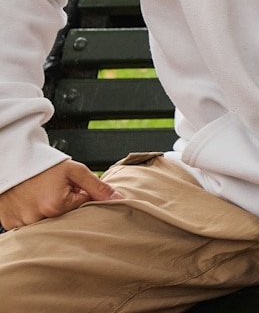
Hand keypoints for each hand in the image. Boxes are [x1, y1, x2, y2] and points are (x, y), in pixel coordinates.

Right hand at [0, 160, 121, 229]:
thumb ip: (98, 187)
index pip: (81, 207)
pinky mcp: (10, 224)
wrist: (13, 160)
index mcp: (56, 206)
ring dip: (47, 212)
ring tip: (39, 195)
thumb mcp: (75, 171)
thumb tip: (120, 199)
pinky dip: (31, 215)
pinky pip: (28, 225)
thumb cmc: (44, 166)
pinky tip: (29, 202)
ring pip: (47, 222)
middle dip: (64, 206)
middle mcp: (39, 218)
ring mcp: (22, 223)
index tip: (68, 187)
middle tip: (53, 191)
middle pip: (65, 218)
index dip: (78, 195)